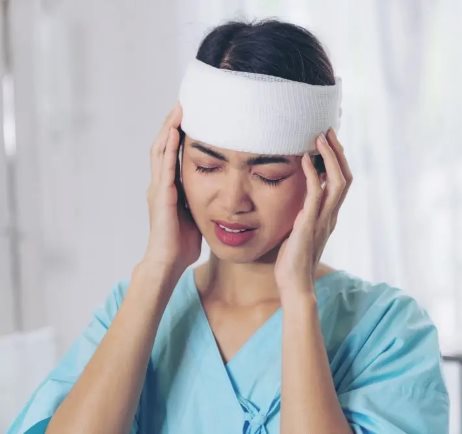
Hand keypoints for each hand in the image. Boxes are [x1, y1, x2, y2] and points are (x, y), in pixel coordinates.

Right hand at [142, 102, 201, 275]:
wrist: (168, 262)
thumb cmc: (182, 242)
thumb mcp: (196, 213)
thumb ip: (202, 198)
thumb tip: (219, 190)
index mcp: (169, 186)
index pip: (172, 151)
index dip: (179, 132)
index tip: (192, 113)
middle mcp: (160, 182)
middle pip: (163, 144)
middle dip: (172, 122)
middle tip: (184, 101)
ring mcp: (158, 187)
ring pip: (160, 148)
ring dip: (169, 127)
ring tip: (179, 107)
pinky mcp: (162, 194)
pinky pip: (164, 165)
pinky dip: (168, 146)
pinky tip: (174, 131)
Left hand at [274, 128, 352, 301]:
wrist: (295, 285)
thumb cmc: (293, 261)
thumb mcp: (299, 232)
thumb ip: (302, 216)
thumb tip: (295, 203)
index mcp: (329, 216)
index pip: (341, 182)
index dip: (338, 161)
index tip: (328, 142)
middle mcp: (331, 215)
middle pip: (345, 177)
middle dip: (338, 153)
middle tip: (328, 132)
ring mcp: (323, 219)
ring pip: (338, 182)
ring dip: (330, 158)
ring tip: (320, 138)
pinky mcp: (309, 224)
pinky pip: (316, 194)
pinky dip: (314, 174)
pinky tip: (306, 160)